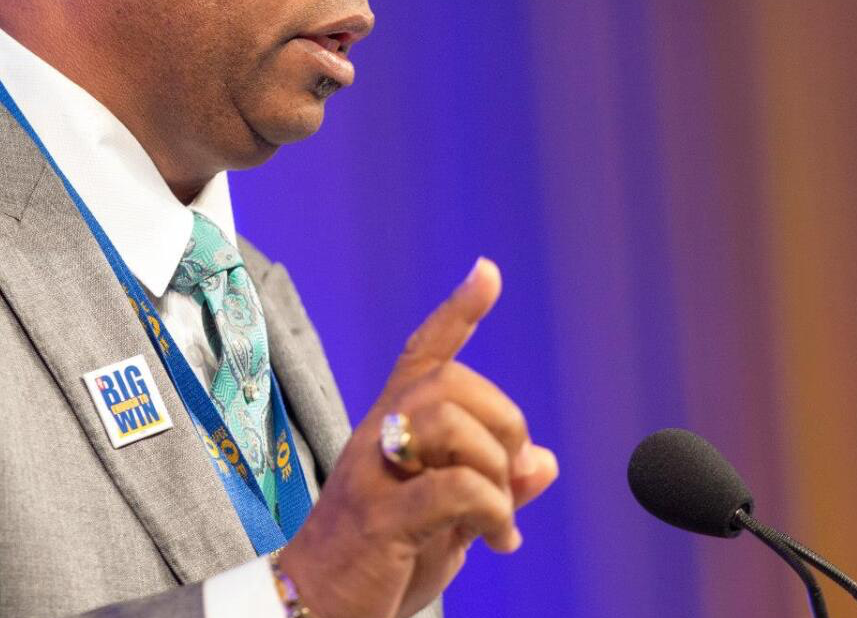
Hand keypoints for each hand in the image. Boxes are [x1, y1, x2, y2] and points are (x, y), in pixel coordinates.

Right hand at [276, 259, 559, 617]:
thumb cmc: (377, 570)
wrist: (310, 616)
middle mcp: (375, 442)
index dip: (457, 314)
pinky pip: (454, 488)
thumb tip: (545, 462)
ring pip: (447, 420)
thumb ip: (491, 491)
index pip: (422, 357)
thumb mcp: (447, 528)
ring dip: (493, 464)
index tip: (488, 272)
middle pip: (447, 383)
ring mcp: (373, 478)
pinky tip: (499, 541)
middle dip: (502, 420)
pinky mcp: (380, 520)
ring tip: (498, 514)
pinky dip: (493, 511)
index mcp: (388, 435)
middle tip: (512, 477)